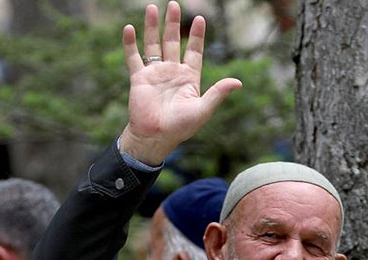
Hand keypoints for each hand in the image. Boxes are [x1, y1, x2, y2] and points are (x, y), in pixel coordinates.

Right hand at [117, 2, 241, 165]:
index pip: (194, 51)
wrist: (156, 137)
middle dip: (173, 23)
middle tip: (174, 4)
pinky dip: (130, 44)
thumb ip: (218, 93)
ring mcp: (155, 73)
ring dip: (152, 27)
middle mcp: (172, 72)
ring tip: (152, 7)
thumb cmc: (181, 127)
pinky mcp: (139, 78)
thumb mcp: (203, 109)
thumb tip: (238, 82)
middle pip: (173, 42)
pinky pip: (134, 57)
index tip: (200, 18)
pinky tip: (129, 28)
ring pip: (153, 44)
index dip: (197, 36)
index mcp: (189, 78)